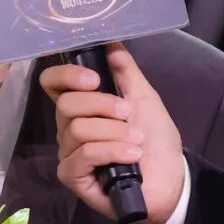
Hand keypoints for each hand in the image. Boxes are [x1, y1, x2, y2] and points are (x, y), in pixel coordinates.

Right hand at [39, 45, 184, 223]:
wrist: (170, 181)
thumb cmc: (156, 140)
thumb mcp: (144, 99)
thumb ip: (126, 72)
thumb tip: (112, 42)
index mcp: (82, 106)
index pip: (53, 83)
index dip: (66, 75)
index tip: (94, 79)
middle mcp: (69, 128)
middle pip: (66, 105)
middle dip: (102, 105)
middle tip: (129, 114)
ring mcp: (68, 153)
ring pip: (77, 130)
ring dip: (114, 132)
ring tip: (137, 141)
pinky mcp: (72, 176)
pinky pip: (84, 154)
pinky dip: (112, 150)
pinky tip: (132, 156)